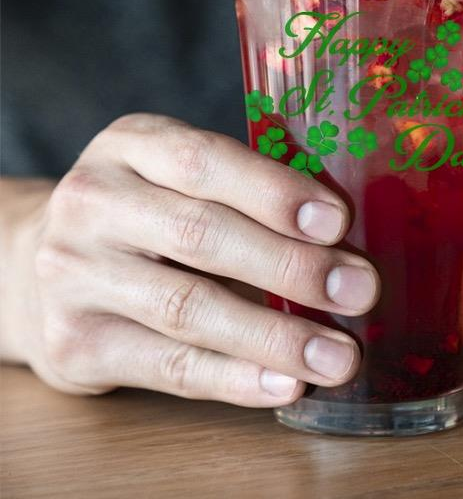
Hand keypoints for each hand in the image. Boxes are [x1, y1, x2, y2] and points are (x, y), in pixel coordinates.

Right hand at [8, 114, 378, 404]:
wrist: (40, 266)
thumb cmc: (144, 211)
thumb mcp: (176, 173)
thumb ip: (244, 186)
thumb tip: (345, 231)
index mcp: (131, 144)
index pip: (204, 160)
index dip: (273, 191)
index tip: (338, 221)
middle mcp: (93, 201)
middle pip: (200, 234)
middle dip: (290, 266)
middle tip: (358, 289)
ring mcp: (76, 273)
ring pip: (188, 307)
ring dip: (274, 336)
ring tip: (338, 355)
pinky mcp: (76, 342)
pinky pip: (168, 366)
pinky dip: (234, 377)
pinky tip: (286, 382)